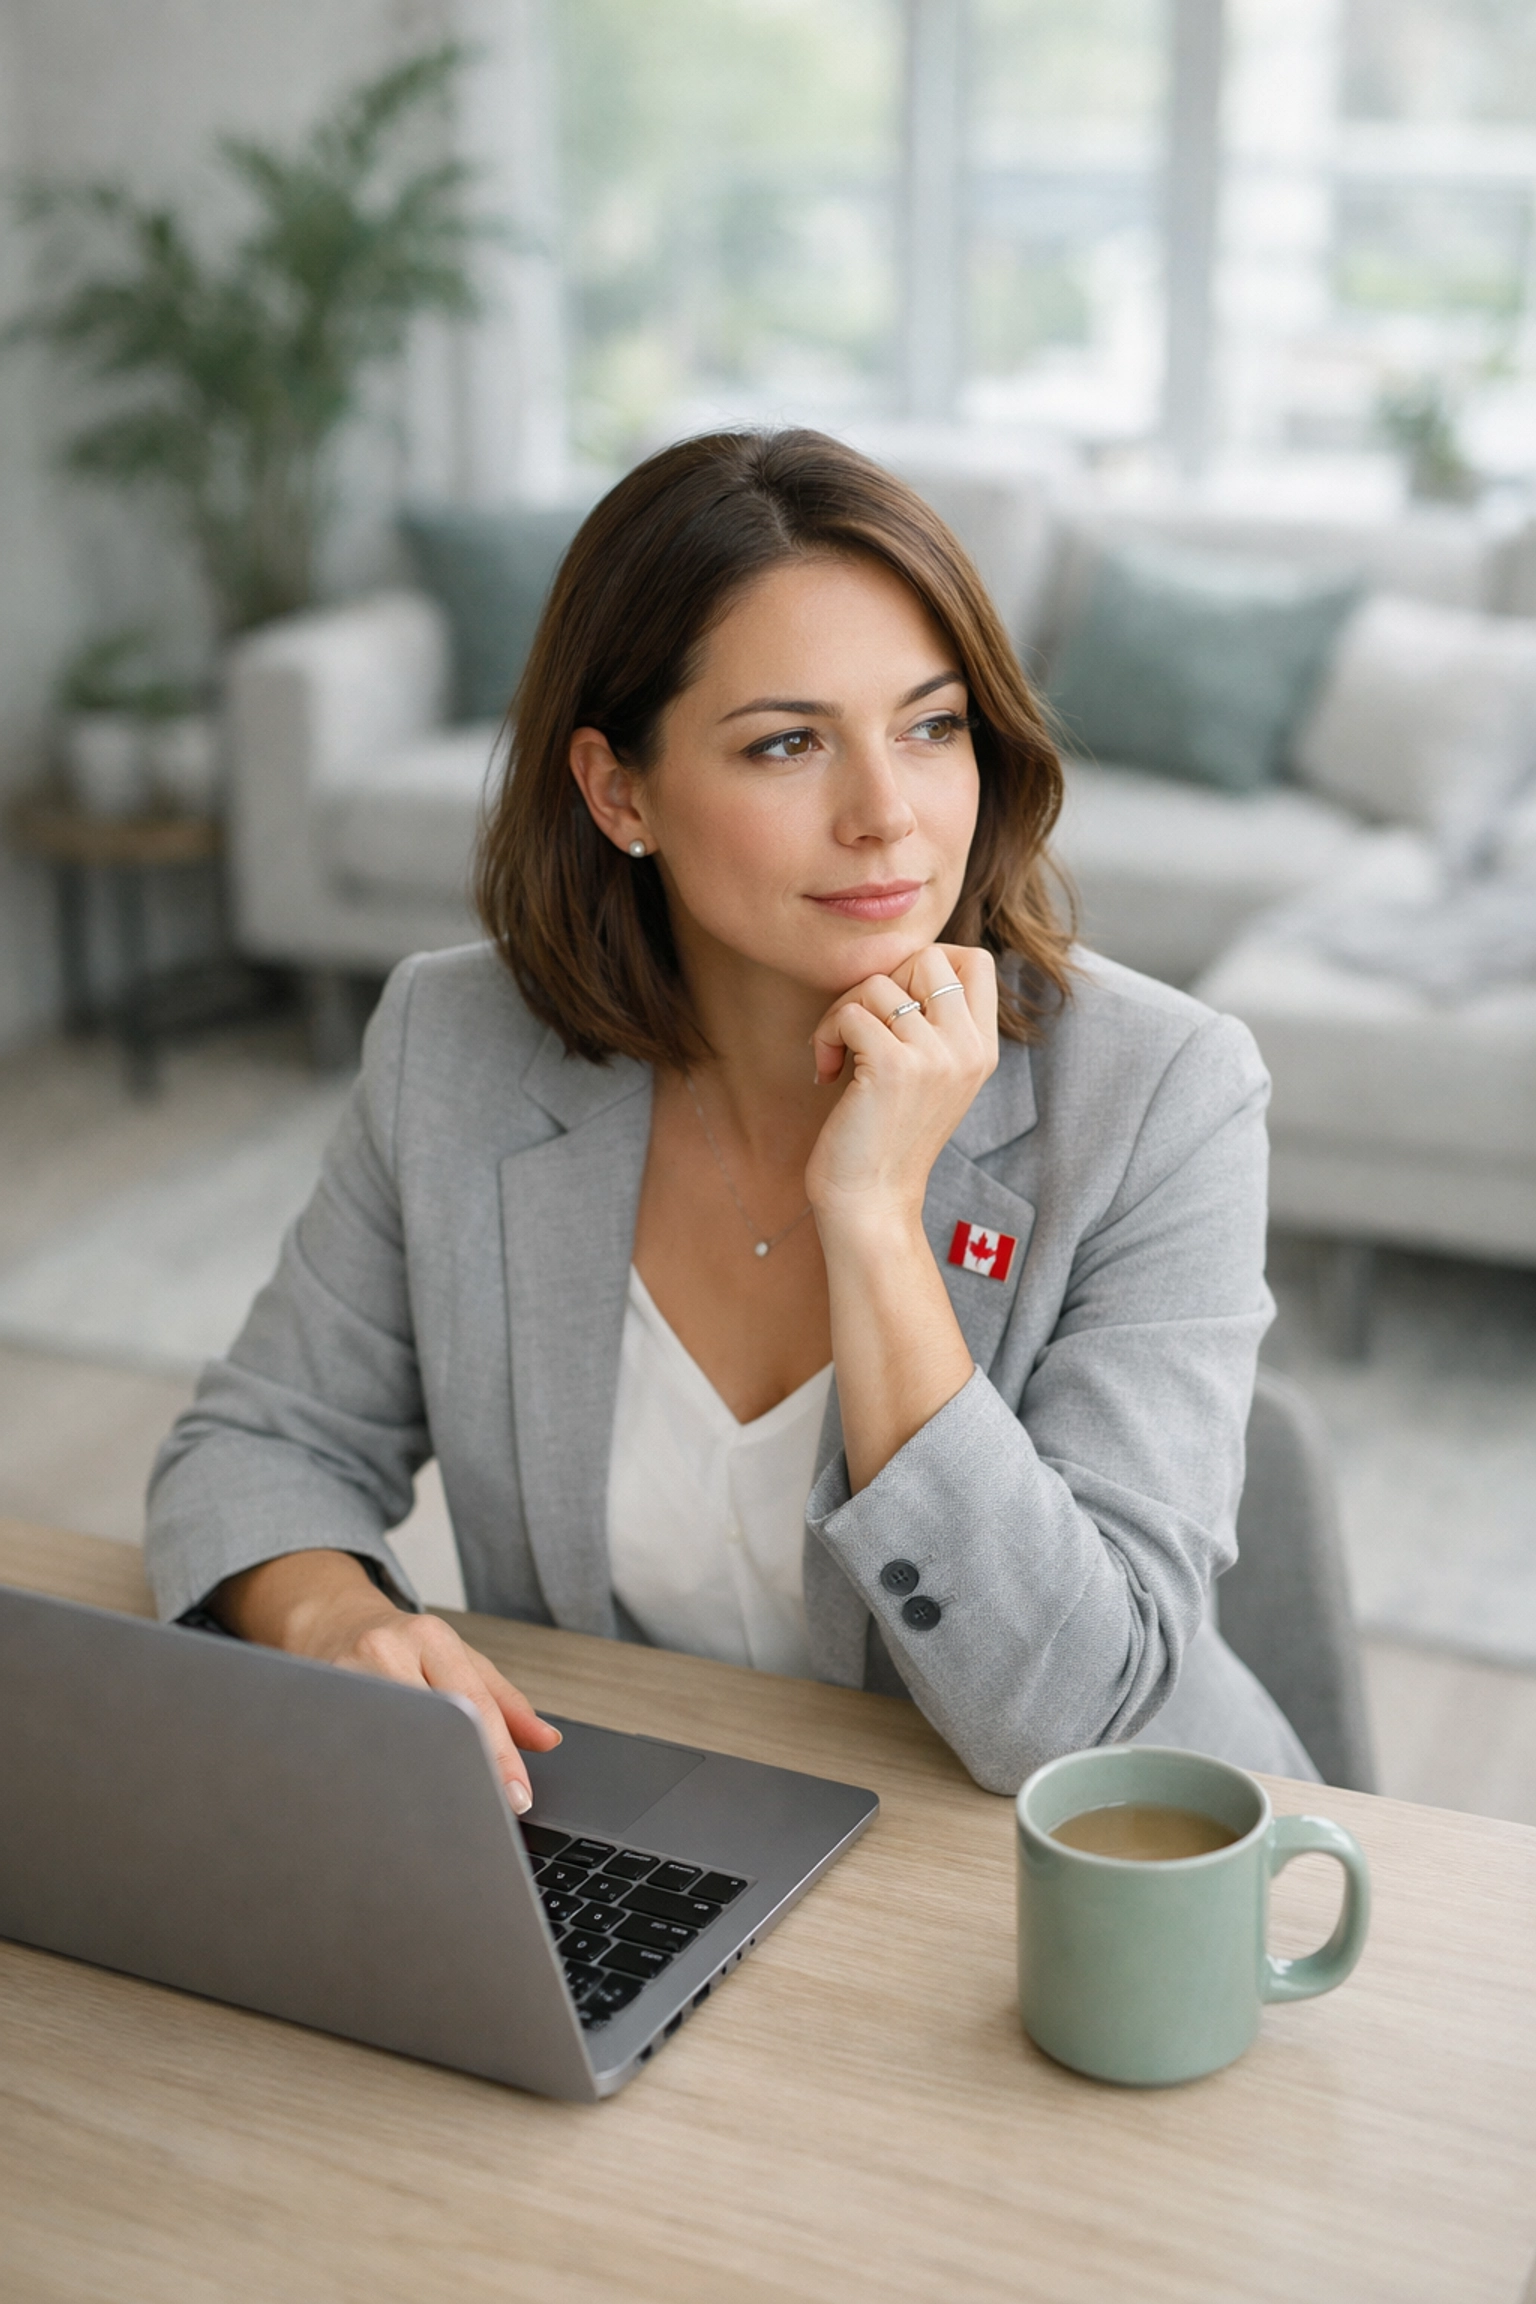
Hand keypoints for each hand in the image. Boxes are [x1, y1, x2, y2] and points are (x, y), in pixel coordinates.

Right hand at [211, 1550, 560, 1812]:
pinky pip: (349, 1751)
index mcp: (430, 1638)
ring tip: (434, 1813)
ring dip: (415, 1781)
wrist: (329, 1622)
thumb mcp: (459, 1660)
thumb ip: (506, 1701)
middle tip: (481, 1813)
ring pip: (389, 1741)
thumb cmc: (401, 1645)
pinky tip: (385, 1800)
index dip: (500, 1756)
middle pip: (432, 1722)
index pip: (472, 1705)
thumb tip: (548, 1740)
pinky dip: (372, 1779)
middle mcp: (384, 1650)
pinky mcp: (313, 1701)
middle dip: (460, 1772)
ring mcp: (342, 1676)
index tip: (517, 1797)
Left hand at [806, 943, 997, 1234]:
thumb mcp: (931, 1076)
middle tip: (861, 1027)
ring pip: (877, 984)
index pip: (975, 960)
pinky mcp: (893, 1066)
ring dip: (842, 1014)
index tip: (896, 1007)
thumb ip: (934, 1025)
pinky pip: (849, 1012)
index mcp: (983, 1048)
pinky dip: (826, 1036)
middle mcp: (968, 1048)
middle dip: (882, 981)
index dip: (926, 965)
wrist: (872, 1203)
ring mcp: (935, 1056)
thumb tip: (902, 966)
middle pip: (929, 956)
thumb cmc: (887, 1138)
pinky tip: (827, 1072)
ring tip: (838, 1056)